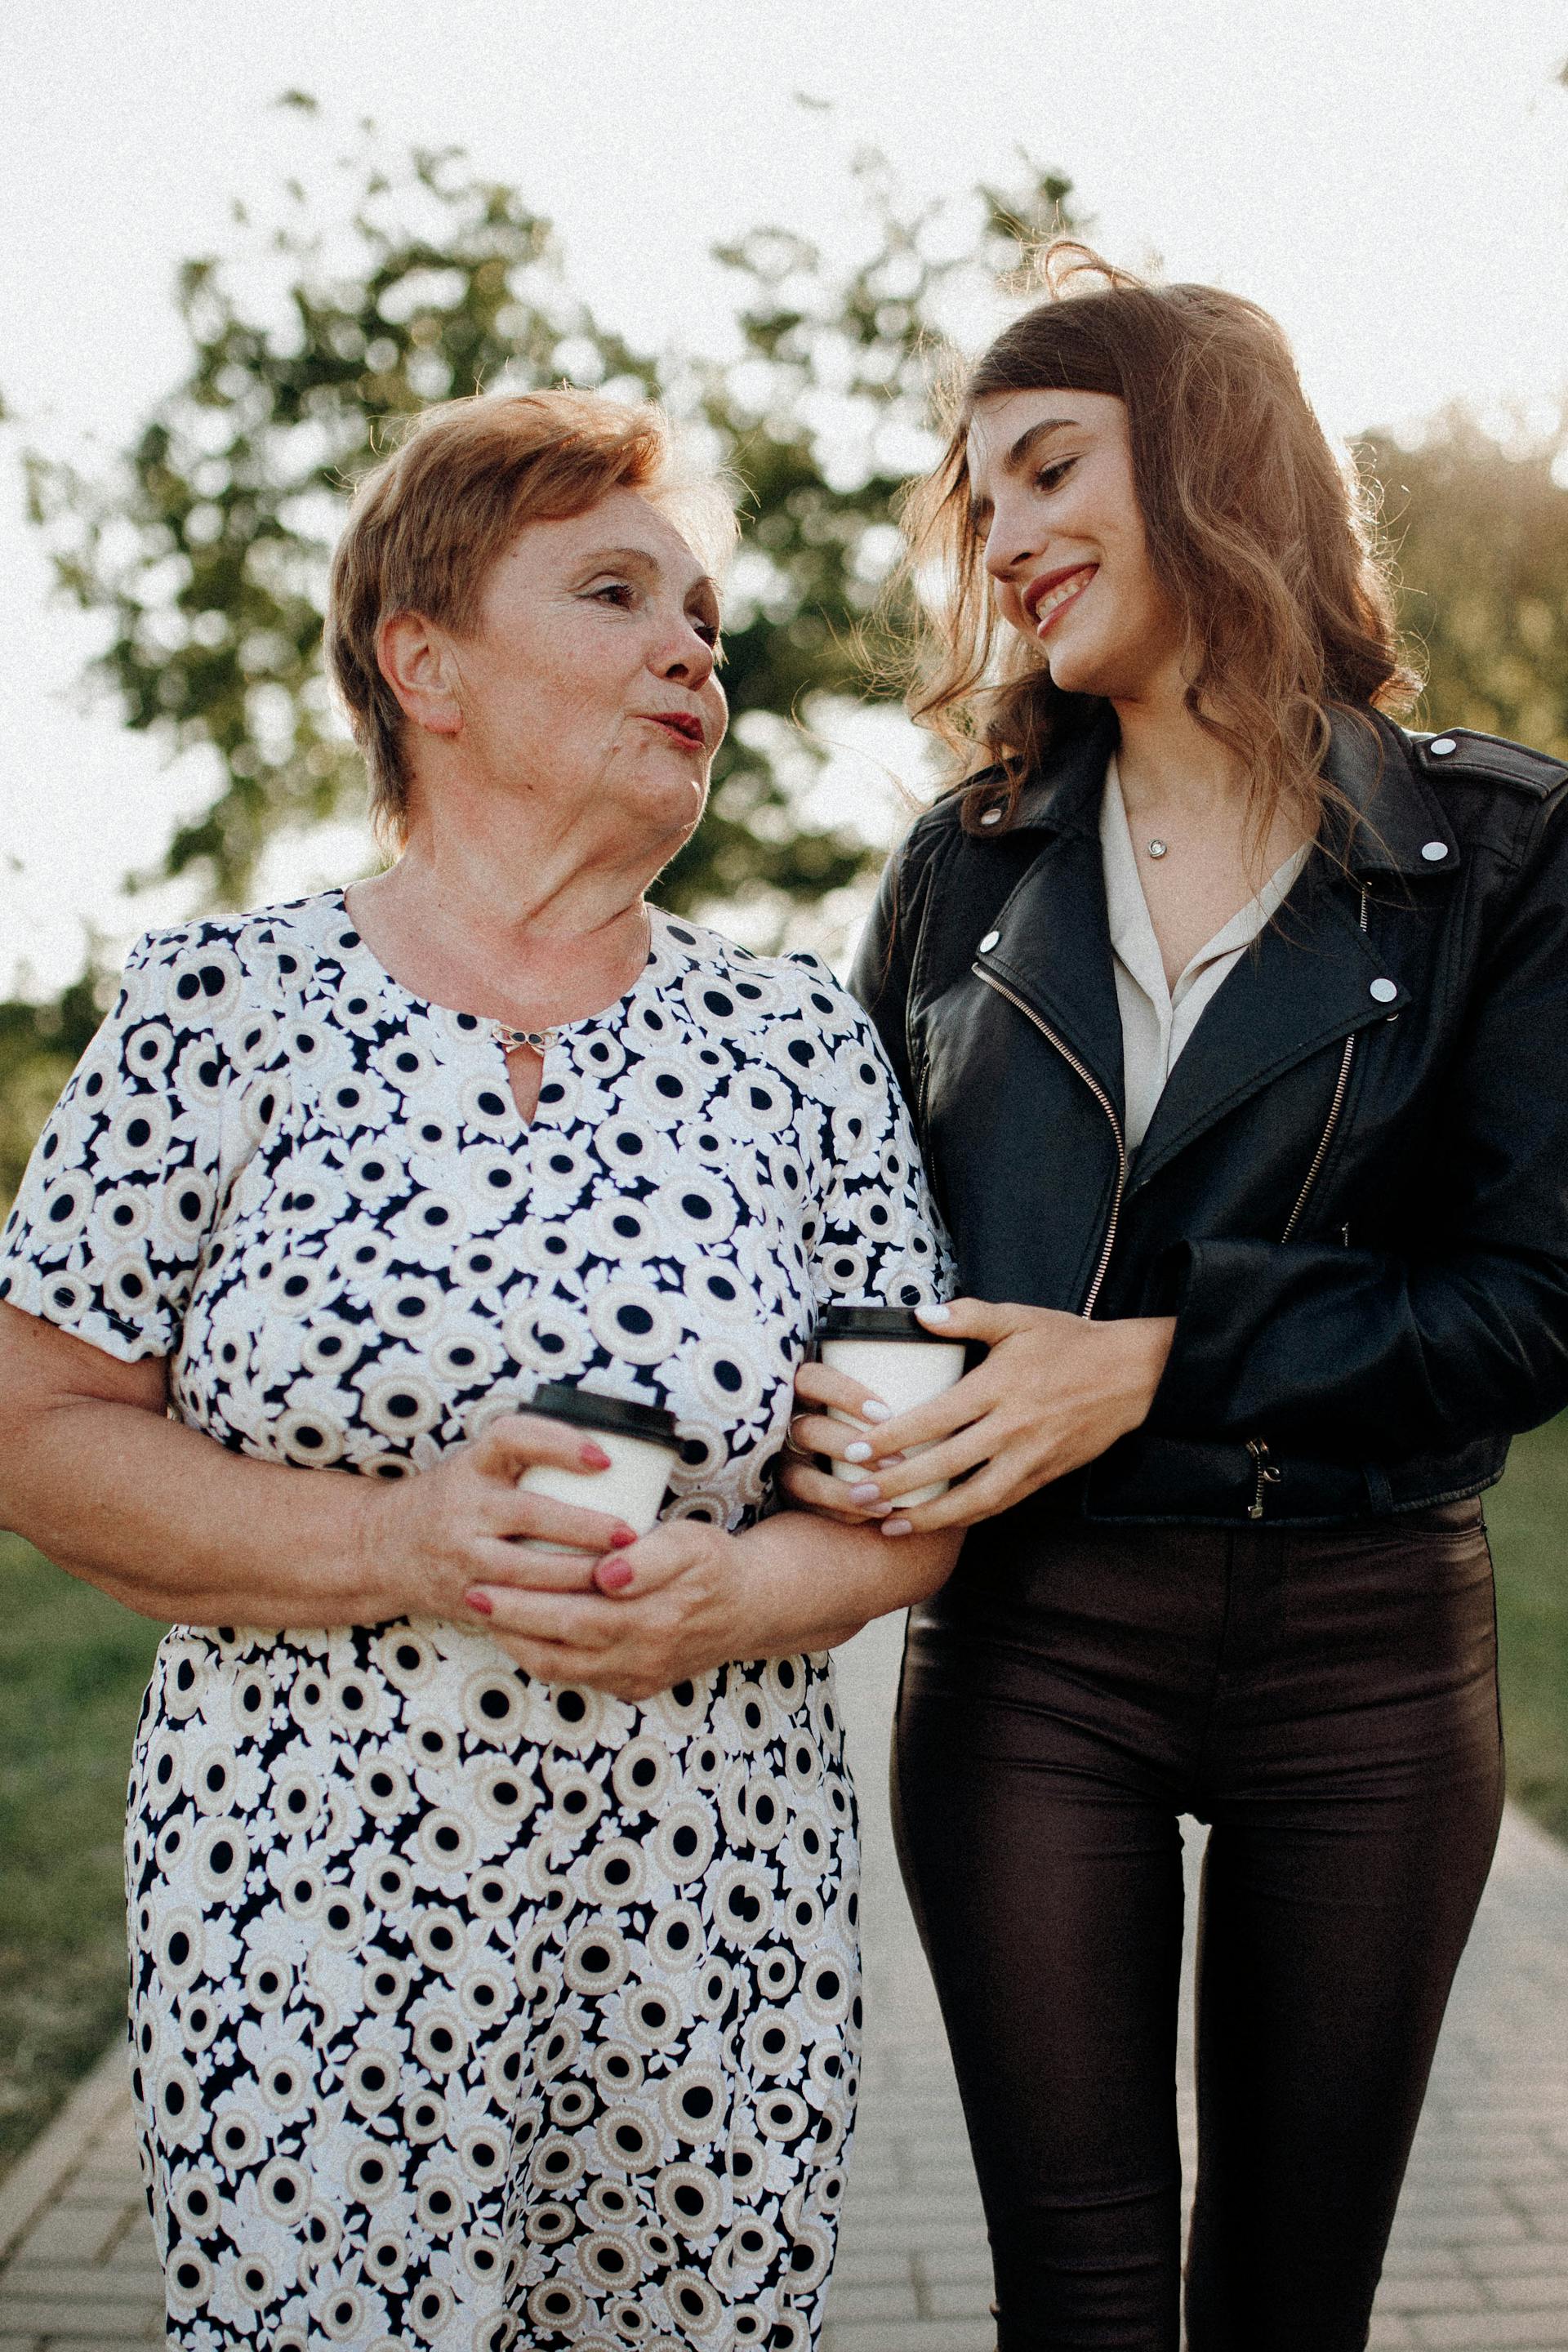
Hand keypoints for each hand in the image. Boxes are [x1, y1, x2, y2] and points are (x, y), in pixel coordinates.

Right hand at [363, 1412, 643, 1619]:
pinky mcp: (465, 1598)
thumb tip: (613, 1457)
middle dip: (585, 1527)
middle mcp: (465, 1508)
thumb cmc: (452, 1499)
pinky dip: (553, 1614)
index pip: (513, 1439)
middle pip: (530, 1515)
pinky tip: (587, 1613)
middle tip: (628, 1534)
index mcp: (473, 1466)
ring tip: (619, 1576)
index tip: (603, 1459)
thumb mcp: (477, 1465)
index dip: (559, 1444)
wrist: (381, 1548)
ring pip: (526, 1571)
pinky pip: (515, 1611)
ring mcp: (462, 1557)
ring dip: (577, 1575)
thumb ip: (527, 1458)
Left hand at [460, 1520, 753, 1701]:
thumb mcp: (692, 1544)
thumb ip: (651, 1557)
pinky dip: (544, 1657)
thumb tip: (608, 1575)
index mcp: (652, 1618)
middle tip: (470, 1595)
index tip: (484, 1583)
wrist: (752, 1608)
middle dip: (508, 1622)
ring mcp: (637, 1677)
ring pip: (562, 1669)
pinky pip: (578, 1678)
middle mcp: (641, 1655)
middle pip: (558, 1645)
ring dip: (518, 1644)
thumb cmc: (713, 1564)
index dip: (523, 1605)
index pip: (572, 1616)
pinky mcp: (636, 1686)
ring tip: (486, 1614)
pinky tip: (522, 1632)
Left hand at [780, 1298, 1174, 1533]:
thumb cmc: (1069, 1342)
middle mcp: (1012, 1427)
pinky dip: (966, 1519)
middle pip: (945, 1465)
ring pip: (973, 1499)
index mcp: (999, 1385)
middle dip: (897, 1486)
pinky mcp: (1044, 1476)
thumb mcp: (1020, 1319)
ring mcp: (1030, 1457)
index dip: (892, 1438)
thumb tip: (920, 1314)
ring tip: (889, 1527)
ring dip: (929, 1518)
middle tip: (856, 1496)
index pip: (935, 1418)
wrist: (1131, 1376)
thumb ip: (969, 1316)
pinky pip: (1000, 1505)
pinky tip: (937, 1524)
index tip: (856, 1451)